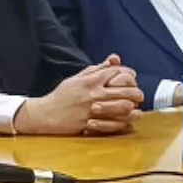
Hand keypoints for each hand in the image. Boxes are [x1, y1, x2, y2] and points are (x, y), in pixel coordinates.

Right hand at [13, 55, 144, 135]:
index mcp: (89, 81)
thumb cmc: (61, 96)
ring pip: (125, 106)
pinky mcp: (94, 123)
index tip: (131, 77)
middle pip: (126, 90)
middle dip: (136, 92)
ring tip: (133, 106)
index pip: (116, 72)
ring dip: (133, 106)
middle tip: (137, 94)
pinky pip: (117, 122)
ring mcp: (94, 109)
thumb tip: (112, 60)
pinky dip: (126, 121)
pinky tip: (127, 119)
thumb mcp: (75, 79)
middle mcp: (94, 94)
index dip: (128, 73)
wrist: (45, 114)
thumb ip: (95, 70)